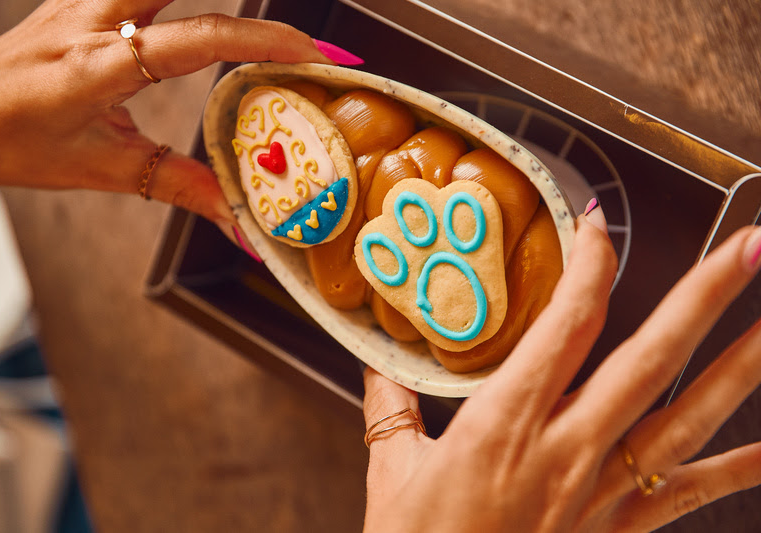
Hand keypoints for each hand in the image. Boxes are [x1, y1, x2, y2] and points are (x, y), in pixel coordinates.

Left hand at [0, 0, 337, 224]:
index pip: (201, 36)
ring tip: (263, 31)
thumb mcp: (104, 170)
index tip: (311, 54)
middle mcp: (94, 16)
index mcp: (99, 64)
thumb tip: (239, 219)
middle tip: (298, 35)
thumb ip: (182, 188)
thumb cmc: (14, 141)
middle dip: (252, 5)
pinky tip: (211, 7)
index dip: (265, 40)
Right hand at [362, 206, 760, 531]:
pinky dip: (736, 469)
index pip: (565, 327)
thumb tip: (379, 366)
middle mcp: (565, 451)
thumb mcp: (392, 474)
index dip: (590, 268)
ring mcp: (599, 491)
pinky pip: (687, 494)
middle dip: (702, 299)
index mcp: (504, 426)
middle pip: (647, 361)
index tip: (597, 226)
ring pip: (684, 421)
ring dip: (738, 370)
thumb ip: (391, 408)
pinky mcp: (616, 528)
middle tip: (749, 247)